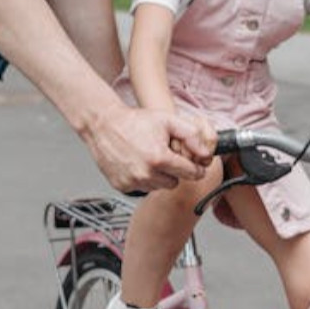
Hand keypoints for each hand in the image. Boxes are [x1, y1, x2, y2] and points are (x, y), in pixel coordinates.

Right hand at [83, 104, 210, 193]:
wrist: (104, 125)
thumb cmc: (134, 122)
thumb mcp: (168, 120)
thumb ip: (191, 135)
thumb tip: (205, 153)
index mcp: (159, 159)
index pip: (190, 173)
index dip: (195, 168)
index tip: (195, 166)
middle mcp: (146, 174)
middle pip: (175, 182)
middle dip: (174, 171)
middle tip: (165, 156)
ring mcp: (133, 182)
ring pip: (158, 187)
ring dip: (158, 176)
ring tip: (149, 158)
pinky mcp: (122, 186)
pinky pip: (141, 188)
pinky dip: (142, 179)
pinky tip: (137, 163)